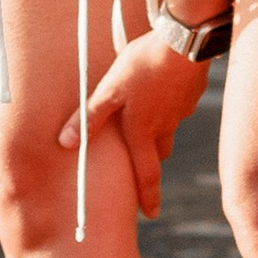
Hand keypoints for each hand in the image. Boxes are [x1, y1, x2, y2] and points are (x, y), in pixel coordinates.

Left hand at [61, 31, 212, 215]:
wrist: (184, 43)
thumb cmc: (143, 66)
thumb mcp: (110, 90)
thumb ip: (90, 116)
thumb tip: (66, 143)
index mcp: (144, 130)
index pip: (146, 174)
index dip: (148, 197)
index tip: (150, 215)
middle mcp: (165, 126)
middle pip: (158, 152)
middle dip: (150, 160)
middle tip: (143, 163)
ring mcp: (181, 109)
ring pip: (168, 127)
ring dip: (159, 130)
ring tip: (149, 118)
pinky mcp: (191, 91)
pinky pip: (178, 105)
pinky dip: (169, 103)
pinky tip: (163, 87)